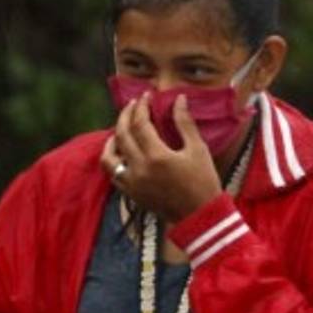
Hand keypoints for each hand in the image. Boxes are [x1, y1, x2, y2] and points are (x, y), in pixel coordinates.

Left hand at [104, 93, 222, 221]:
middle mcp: (139, 169)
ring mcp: (132, 183)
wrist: (199, 216)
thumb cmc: (203, 181)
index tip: (146, 96)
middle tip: (132, 104)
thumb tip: (179, 99)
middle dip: (125, 115)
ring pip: (109, 156)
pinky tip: (121, 151)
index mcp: (157, 156)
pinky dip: (113, 159)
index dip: (141, 107)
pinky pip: (112, 173)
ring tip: (121, 128)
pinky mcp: (130, 194)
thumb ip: (184, 123)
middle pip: (122, 135)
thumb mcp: (198, 149)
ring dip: (112, 138)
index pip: (140, 124)